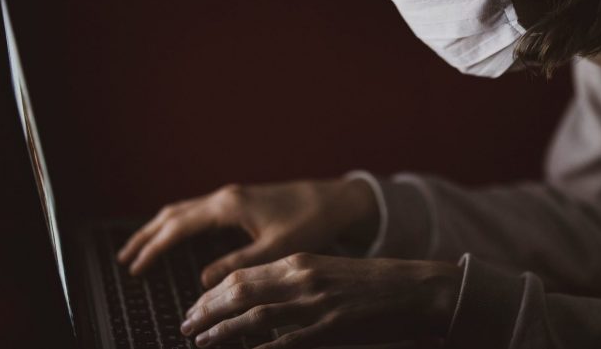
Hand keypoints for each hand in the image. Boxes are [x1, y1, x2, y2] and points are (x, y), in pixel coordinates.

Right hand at [117, 179, 377, 286]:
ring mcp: (233, 196)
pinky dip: (179, 223)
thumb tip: (204, 280)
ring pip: (184, 210)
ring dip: (160, 228)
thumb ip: (238, 265)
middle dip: (147, 236)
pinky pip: (198, 210)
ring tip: (141, 248)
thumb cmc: (311, 222)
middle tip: (125, 259)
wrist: (337, 200)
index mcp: (229, 206)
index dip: (154, 248)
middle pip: (174, 214)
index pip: (178, 227)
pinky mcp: (241, 201)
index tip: (135, 268)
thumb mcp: (276, 249)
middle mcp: (226, 197)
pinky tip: (177, 235)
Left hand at [180, 253, 461, 348]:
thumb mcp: (328, 272)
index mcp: (301, 261)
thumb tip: (258, 300)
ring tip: (199, 340)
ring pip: (252, 317)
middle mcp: (301, 278)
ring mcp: (313, 305)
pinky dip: (256, 348)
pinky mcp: (326, 329)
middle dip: (206, 309)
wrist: (413, 289)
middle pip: (239, 292)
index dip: (213, 292)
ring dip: (220, 330)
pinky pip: (282, 341)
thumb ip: (295, 282)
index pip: (243, 275)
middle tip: (186, 324)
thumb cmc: (373, 284)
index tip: (196, 304)